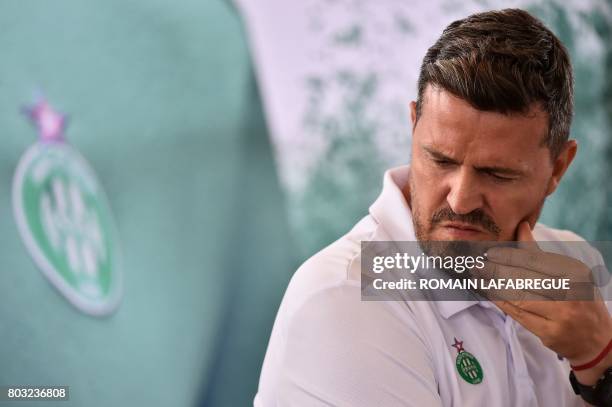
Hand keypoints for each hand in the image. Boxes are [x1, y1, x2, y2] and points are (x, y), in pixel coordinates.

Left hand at [476, 222, 611, 383]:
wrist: (597, 339)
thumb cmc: (580, 300)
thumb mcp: (569, 272)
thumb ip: (542, 254)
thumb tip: (521, 228)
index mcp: (575, 273)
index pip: (534, 260)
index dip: (508, 256)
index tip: (491, 252)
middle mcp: (570, 293)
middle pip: (523, 278)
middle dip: (496, 270)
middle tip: (477, 264)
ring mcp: (560, 315)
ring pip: (517, 296)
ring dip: (493, 285)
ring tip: (478, 276)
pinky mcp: (549, 332)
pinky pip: (517, 314)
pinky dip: (499, 301)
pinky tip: (487, 293)